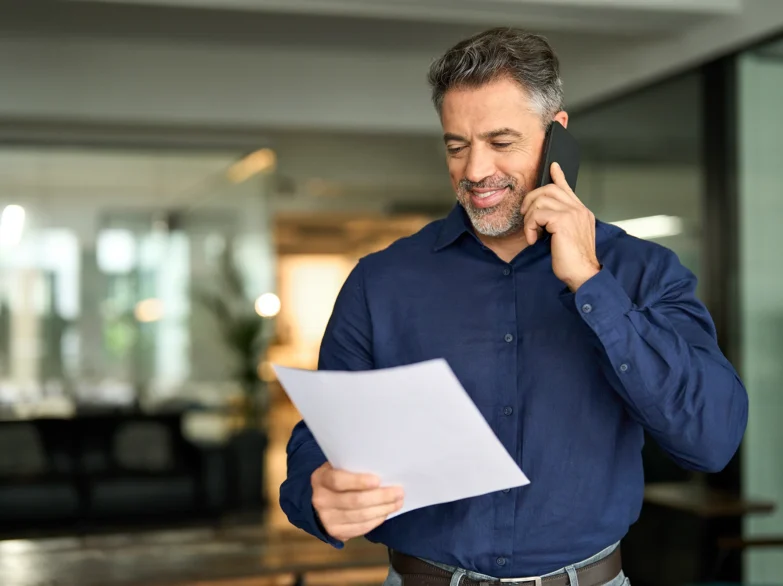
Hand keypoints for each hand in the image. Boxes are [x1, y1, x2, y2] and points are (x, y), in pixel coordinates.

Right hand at [311, 462, 403, 541]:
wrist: (322, 501)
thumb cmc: (337, 478)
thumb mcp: (338, 467)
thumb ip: (353, 467)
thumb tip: (383, 469)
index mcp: (321, 479)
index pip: (338, 481)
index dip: (358, 481)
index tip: (378, 480)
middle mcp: (321, 500)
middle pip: (354, 501)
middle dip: (380, 497)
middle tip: (398, 492)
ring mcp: (327, 519)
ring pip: (360, 516)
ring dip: (383, 509)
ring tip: (397, 502)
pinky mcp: (336, 532)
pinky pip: (360, 528)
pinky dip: (376, 520)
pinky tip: (385, 513)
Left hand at [520, 162, 599, 290]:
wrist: (583, 274)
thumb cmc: (573, 261)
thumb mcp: (566, 237)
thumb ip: (559, 222)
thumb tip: (545, 218)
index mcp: (581, 212)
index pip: (567, 188)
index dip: (558, 176)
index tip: (553, 166)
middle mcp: (578, 209)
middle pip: (549, 189)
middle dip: (531, 200)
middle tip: (526, 217)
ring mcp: (572, 213)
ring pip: (540, 201)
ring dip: (529, 218)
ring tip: (532, 233)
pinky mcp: (562, 221)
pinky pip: (537, 214)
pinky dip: (530, 227)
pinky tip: (534, 239)